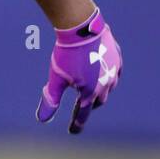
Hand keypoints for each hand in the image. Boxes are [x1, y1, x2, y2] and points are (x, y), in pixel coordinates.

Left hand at [36, 7, 121, 134]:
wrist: (82, 27)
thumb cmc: (66, 54)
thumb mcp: (56, 79)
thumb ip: (50, 99)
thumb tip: (42, 119)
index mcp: (91, 92)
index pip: (82, 113)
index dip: (77, 123)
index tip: (72, 131)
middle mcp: (106, 83)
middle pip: (98, 101)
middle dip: (89, 106)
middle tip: (81, 109)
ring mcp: (114, 69)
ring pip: (109, 86)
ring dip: (101, 92)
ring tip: (93, 93)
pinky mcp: (117, 55)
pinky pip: (116, 70)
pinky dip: (109, 76)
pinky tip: (106, 74)